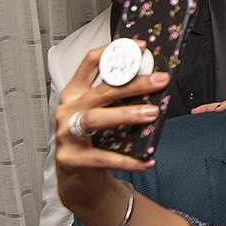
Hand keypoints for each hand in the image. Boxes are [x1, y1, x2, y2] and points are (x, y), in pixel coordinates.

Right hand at [54, 44, 164, 214]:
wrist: (78, 178)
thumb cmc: (93, 142)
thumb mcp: (104, 117)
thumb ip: (119, 102)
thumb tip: (153, 86)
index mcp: (75, 94)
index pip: (90, 63)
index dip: (114, 52)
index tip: (140, 47)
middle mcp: (68, 110)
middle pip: (101, 91)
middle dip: (133, 84)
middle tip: (160, 81)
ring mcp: (65, 133)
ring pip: (97, 119)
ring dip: (127, 114)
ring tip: (152, 114)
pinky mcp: (71, 158)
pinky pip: (103, 157)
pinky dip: (128, 160)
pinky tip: (148, 160)